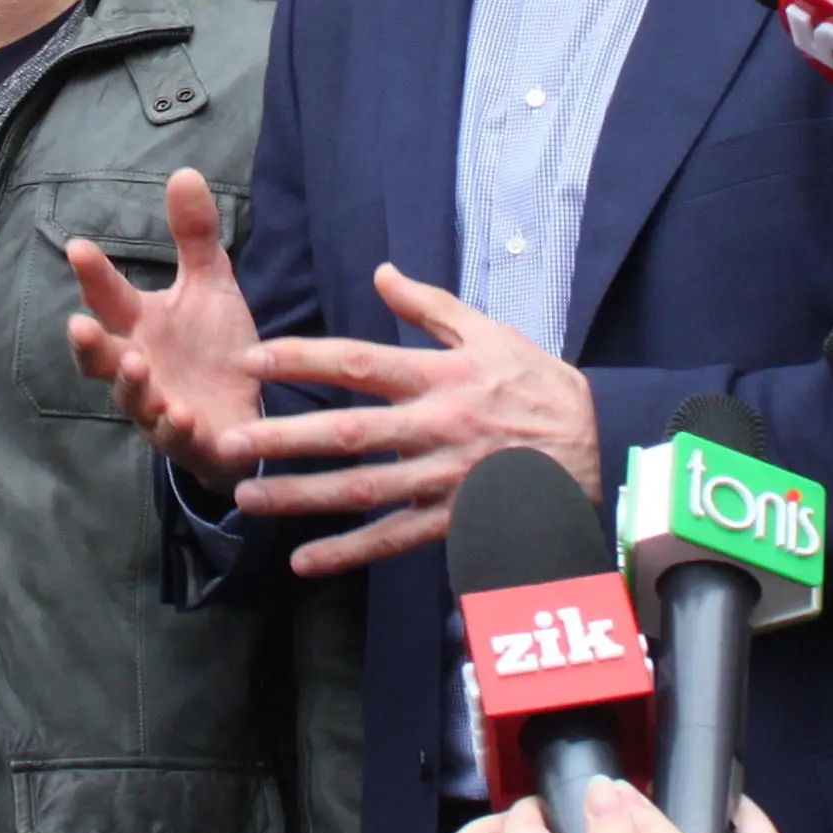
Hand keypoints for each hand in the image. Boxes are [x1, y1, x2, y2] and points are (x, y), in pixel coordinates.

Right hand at [65, 168, 264, 490]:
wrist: (245, 412)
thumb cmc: (214, 347)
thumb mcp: (210, 285)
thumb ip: (194, 235)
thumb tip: (184, 171)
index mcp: (139, 326)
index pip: (108, 297)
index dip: (92, 274)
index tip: (78, 247)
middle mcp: (140, 367)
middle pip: (101, 359)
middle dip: (88, 345)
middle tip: (79, 325)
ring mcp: (159, 408)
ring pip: (133, 400)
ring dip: (132, 385)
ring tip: (138, 367)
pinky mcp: (189, 440)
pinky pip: (176, 437)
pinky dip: (175, 427)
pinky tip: (182, 414)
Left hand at [232, 265, 598, 574]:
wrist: (602, 446)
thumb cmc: (541, 385)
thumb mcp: (491, 333)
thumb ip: (430, 308)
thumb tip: (382, 272)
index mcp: (441, 377)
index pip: (361, 363)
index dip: (306, 359)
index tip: (256, 357)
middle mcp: (437, 428)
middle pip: (352, 434)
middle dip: (287, 436)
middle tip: (230, 440)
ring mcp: (445, 479)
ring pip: (364, 491)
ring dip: (302, 496)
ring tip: (247, 497)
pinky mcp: (455, 521)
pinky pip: (396, 540)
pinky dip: (349, 553)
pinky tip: (304, 560)